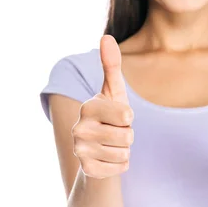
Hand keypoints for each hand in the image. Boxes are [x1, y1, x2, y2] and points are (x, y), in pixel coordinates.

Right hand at [71, 35, 133, 178]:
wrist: (97, 149)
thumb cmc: (110, 115)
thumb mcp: (113, 91)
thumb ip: (111, 65)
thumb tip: (106, 36)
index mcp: (87, 107)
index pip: (127, 114)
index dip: (128, 117)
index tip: (117, 117)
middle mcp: (78, 129)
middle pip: (128, 136)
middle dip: (128, 136)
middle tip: (115, 133)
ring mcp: (80, 151)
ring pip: (125, 153)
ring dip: (124, 150)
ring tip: (111, 145)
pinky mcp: (88, 170)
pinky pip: (121, 168)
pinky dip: (120, 165)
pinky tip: (108, 159)